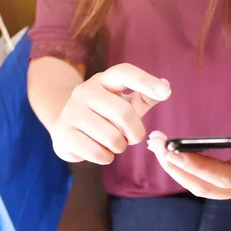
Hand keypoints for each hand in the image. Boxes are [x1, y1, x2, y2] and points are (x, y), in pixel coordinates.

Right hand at [51, 63, 171, 164]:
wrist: (66, 128)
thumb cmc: (103, 115)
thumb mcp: (124, 103)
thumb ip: (145, 97)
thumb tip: (166, 86)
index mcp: (103, 80)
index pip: (125, 73)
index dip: (146, 81)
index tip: (166, 92)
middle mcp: (85, 91)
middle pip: (124, 113)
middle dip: (135, 133)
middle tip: (132, 138)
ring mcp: (72, 111)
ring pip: (112, 137)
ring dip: (120, 147)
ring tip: (113, 143)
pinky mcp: (64, 133)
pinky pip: (98, 153)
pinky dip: (106, 157)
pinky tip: (100, 151)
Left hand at [147, 116, 230, 200]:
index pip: (226, 177)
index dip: (199, 167)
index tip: (174, 152)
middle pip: (206, 187)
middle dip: (178, 168)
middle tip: (156, 146)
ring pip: (200, 188)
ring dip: (175, 170)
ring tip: (156, 147)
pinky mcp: (229, 188)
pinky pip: (202, 184)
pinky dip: (182, 170)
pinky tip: (168, 155)